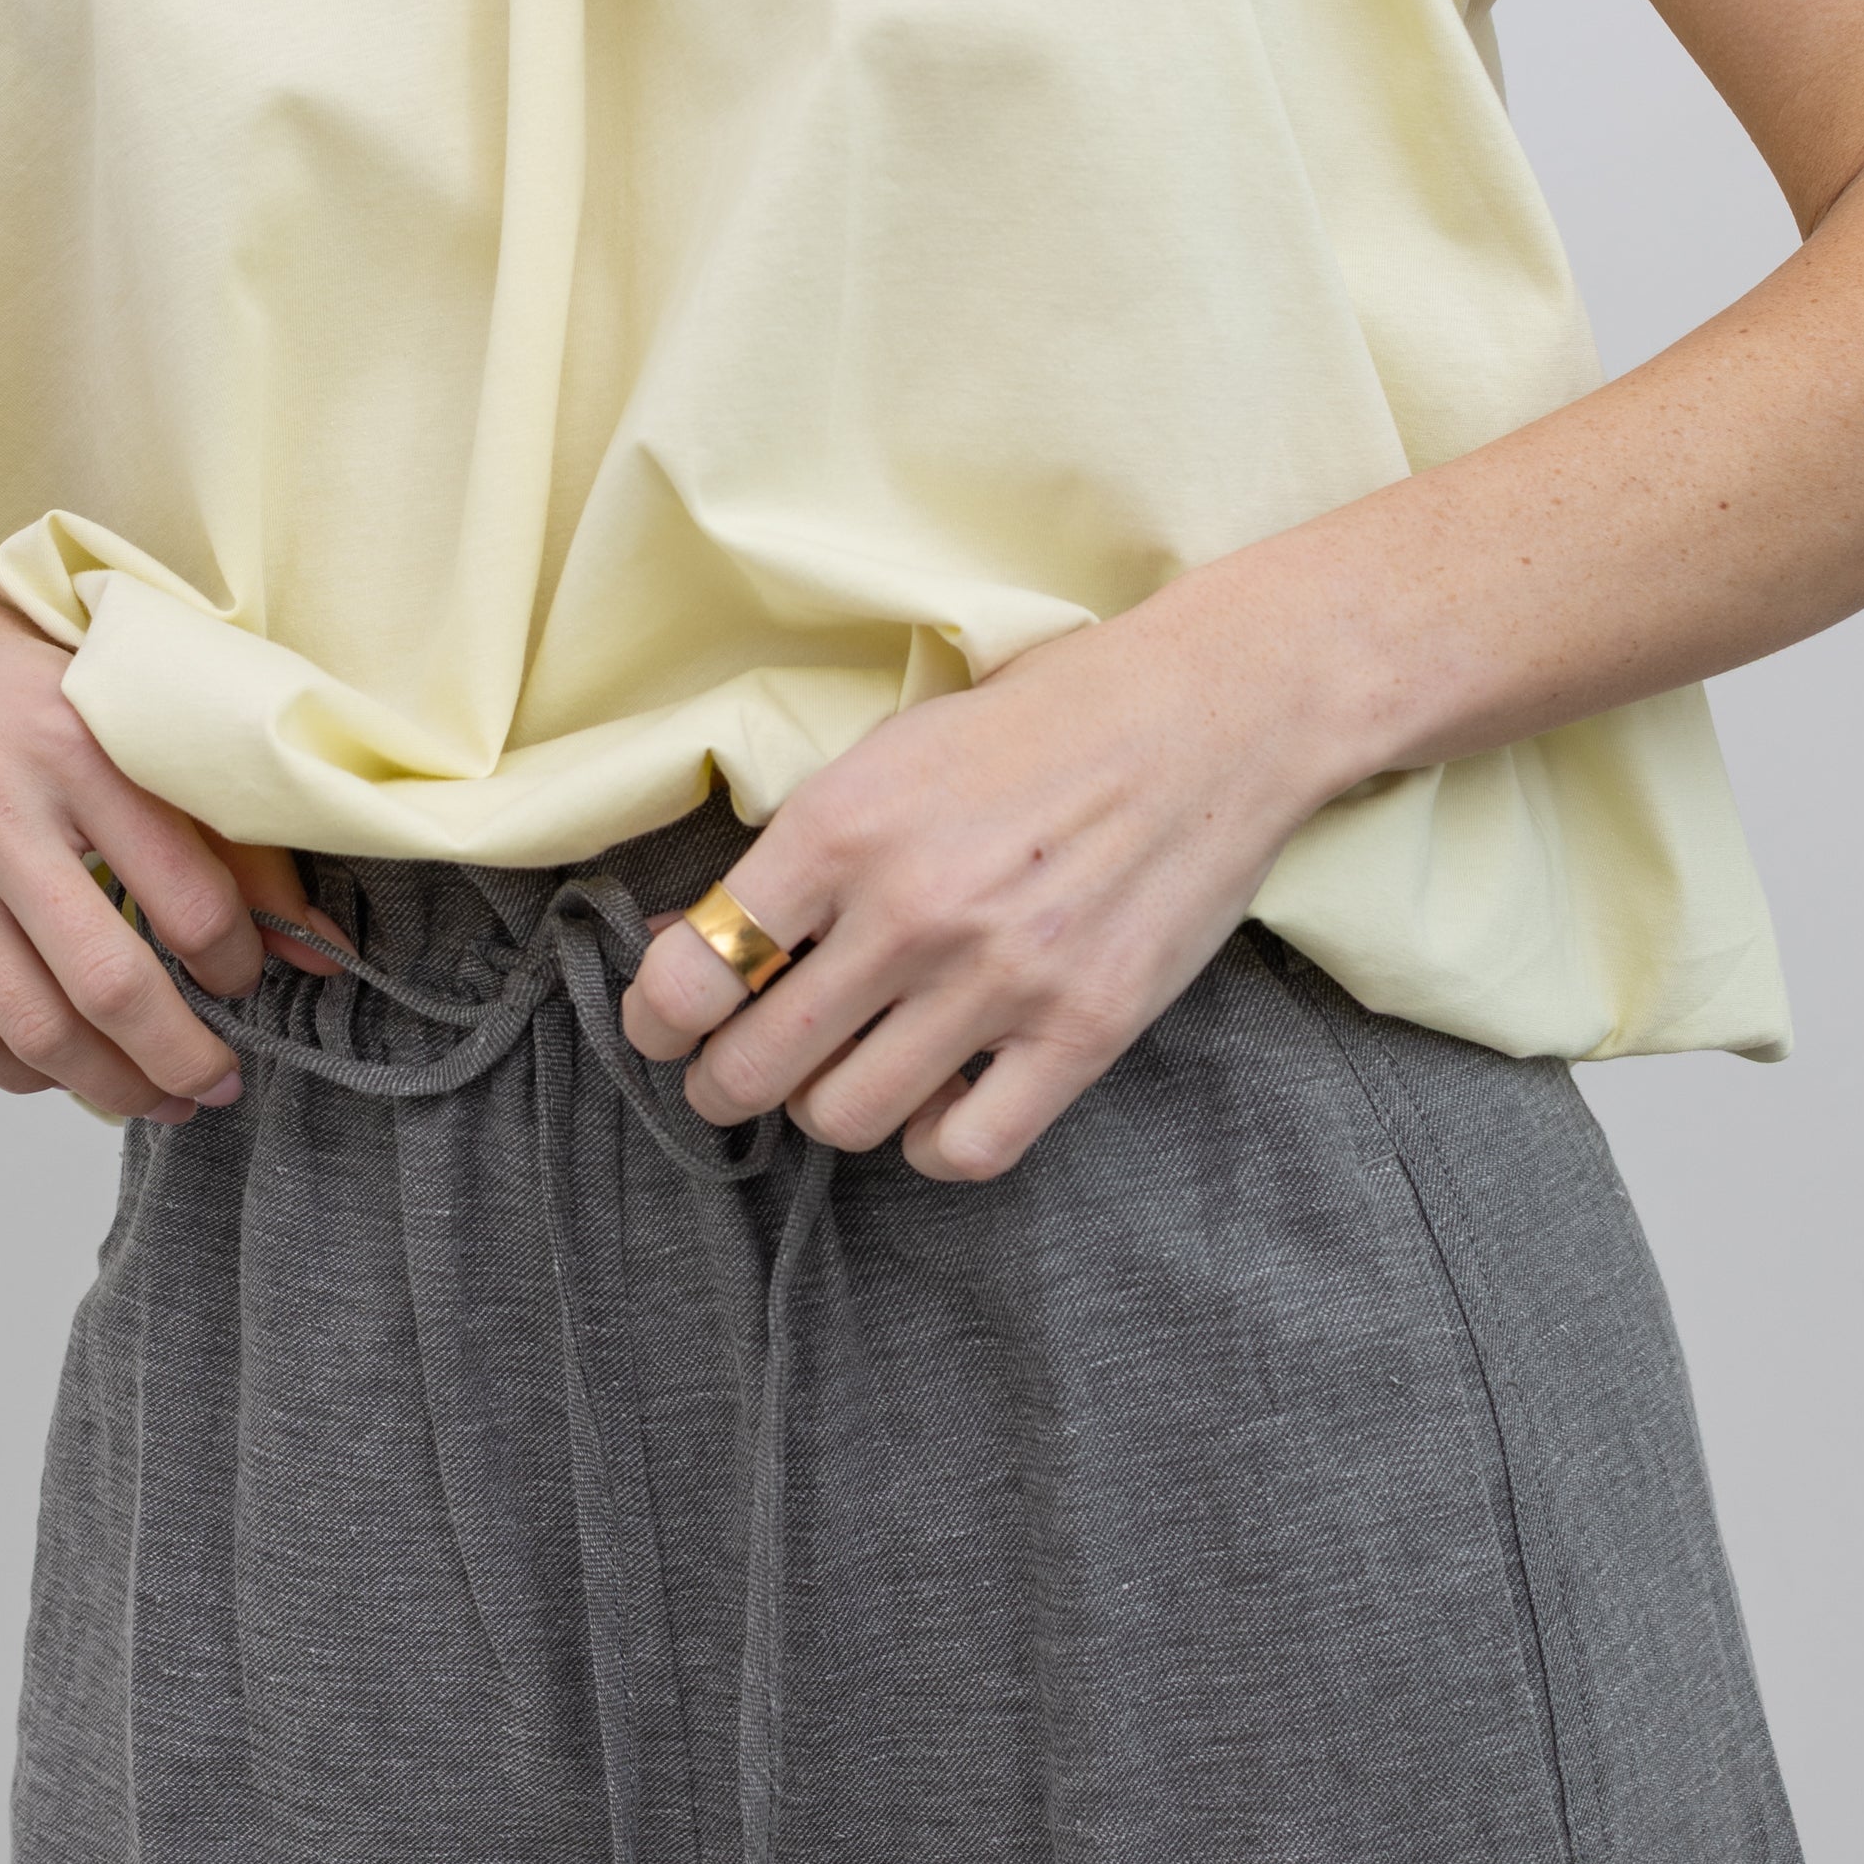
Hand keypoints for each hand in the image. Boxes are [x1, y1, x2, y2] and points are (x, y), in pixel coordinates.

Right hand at [0, 504, 310, 1124]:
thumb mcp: (101, 703)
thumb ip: (205, 813)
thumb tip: (311, 937)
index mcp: (72, 744)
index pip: (189, 897)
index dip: (240, 964)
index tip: (249, 978)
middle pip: (112, 986)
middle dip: (184, 1060)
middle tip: (217, 1084)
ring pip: (31, 1030)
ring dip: (109, 1085)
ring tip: (151, 1095)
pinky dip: (14, 1073)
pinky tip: (54, 1069)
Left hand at [617, 582, 1335, 1180]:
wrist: (1206, 715)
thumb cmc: (1034, 723)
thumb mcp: (887, 756)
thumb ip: (790, 855)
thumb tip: (681, 943)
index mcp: (842, 826)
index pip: (694, 972)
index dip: (657, 1020)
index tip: (665, 1029)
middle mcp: (911, 911)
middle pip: (754, 1065)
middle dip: (723, 1084)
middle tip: (735, 1075)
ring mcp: (1001, 980)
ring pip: (845, 1117)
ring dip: (825, 1107)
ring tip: (841, 1072)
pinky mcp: (1084, 1032)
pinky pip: (965, 1148)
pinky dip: (929, 1141)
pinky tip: (933, 1097)